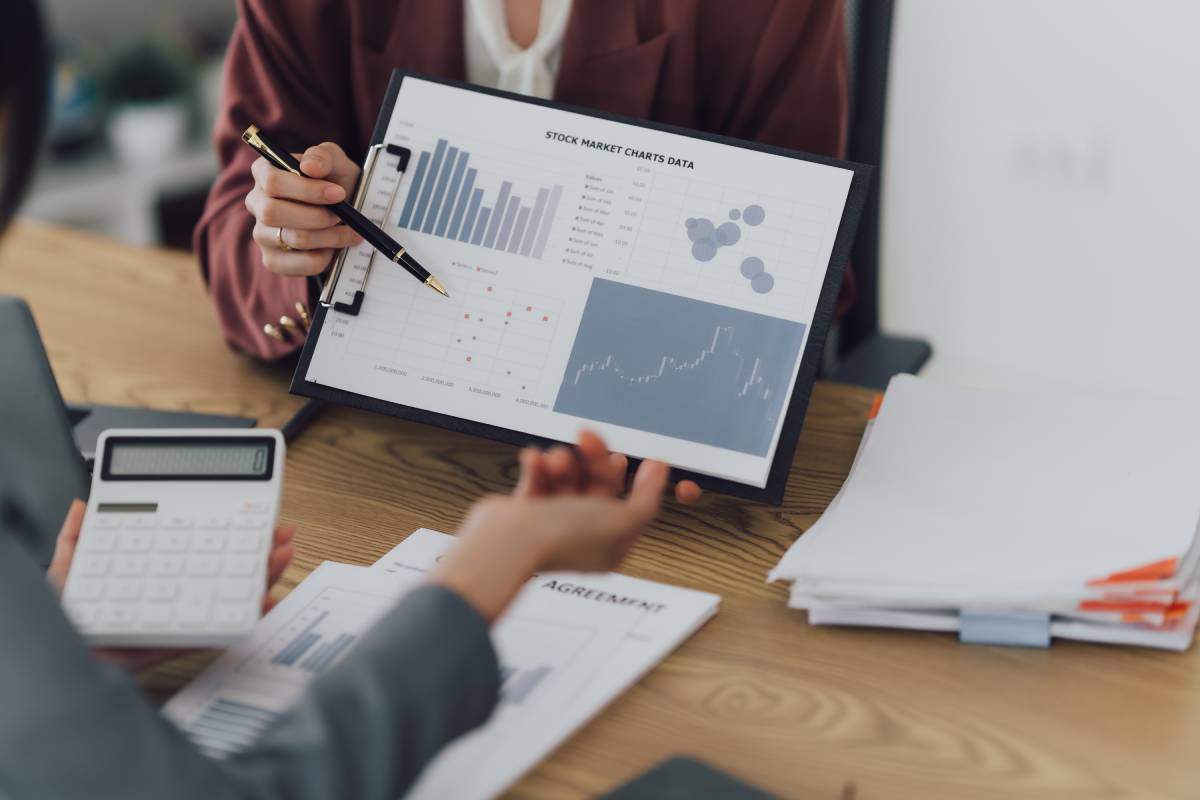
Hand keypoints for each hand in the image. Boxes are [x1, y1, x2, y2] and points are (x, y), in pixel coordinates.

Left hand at [48, 500, 295, 670]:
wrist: (53, 660)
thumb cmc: (60, 626)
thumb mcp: (64, 574)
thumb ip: (76, 539)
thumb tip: (84, 505)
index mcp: (152, 585)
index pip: (199, 556)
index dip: (228, 536)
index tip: (251, 517)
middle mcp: (171, 604)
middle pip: (226, 576)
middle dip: (260, 553)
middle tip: (279, 534)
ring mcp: (178, 624)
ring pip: (232, 601)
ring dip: (262, 578)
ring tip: (279, 556)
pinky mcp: (176, 645)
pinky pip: (218, 632)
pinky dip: (246, 619)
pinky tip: (262, 604)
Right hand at [245, 141, 363, 276]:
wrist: (347, 217)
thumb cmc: (336, 184)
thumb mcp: (336, 163)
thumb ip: (323, 156)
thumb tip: (309, 166)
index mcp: (264, 173)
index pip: (273, 182)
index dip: (308, 190)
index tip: (339, 193)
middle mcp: (257, 203)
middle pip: (274, 212)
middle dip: (318, 216)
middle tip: (343, 216)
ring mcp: (261, 234)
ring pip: (293, 238)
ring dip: (329, 236)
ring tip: (348, 231)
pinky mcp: (273, 261)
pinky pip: (300, 264)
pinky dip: (325, 257)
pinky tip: (333, 247)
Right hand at [431, 431, 672, 621]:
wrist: (508, 543)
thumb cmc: (564, 538)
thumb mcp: (624, 519)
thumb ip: (648, 495)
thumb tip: (660, 469)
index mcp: (610, 543)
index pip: (625, 501)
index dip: (624, 475)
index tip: (620, 454)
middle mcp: (582, 534)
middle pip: (596, 483)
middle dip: (591, 458)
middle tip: (585, 437)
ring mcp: (552, 522)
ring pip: (567, 477)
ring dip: (562, 462)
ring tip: (553, 460)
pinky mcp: (525, 511)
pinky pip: (538, 478)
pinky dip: (537, 466)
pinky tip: (534, 460)